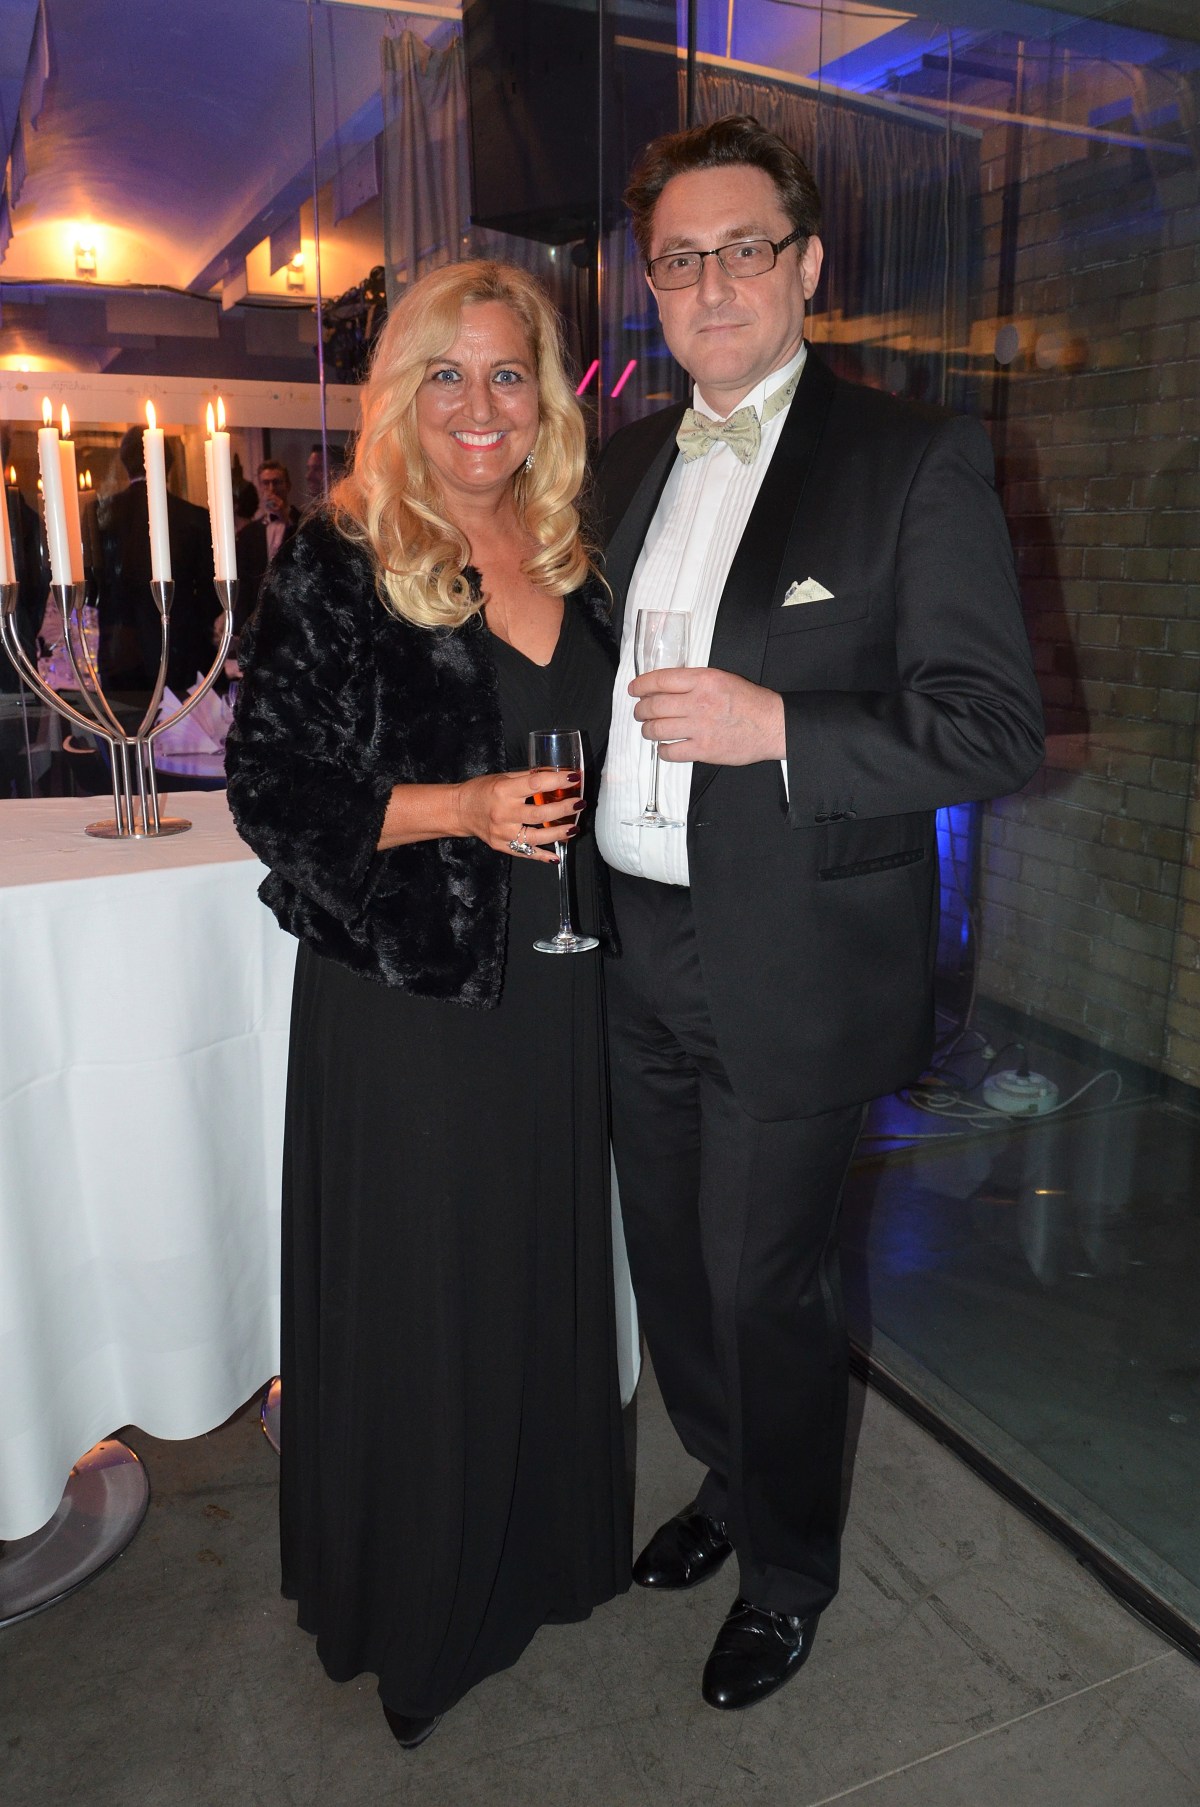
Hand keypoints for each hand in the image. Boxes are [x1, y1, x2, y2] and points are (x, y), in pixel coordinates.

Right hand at [455, 768, 582, 862]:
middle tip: (579, 803)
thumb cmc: (481, 790)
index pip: (535, 784)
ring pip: (536, 837)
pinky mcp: (501, 845)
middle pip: (540, 813)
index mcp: (503, 791)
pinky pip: (526, 852)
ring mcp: (502, 832)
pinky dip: (542, 856)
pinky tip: (556, 856)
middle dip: (564, 808)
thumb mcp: (503, 778)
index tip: (573, 777)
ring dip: (559, 833)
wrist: (459, 810)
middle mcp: (503, 813)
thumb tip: (555, 774)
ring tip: (574, 827)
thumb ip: (528, 778)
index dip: (557, 781)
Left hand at [629, 667, 784, 764]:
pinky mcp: (704, 750)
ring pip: (657, 729)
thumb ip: (694, 682)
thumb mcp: (722, 679)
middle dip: (640, 710)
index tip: (634, 690)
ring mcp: (700, 728)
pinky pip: (671, 752)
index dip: (641, 685)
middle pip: (654, 705)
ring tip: (649, 730)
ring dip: (647, 730)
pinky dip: (662, 750)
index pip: (660, 680)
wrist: (773, 725)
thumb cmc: (750, 702)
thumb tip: (665, 688)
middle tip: (640, 713)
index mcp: (703, 680)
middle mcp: (699, 702)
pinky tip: (665, 747)